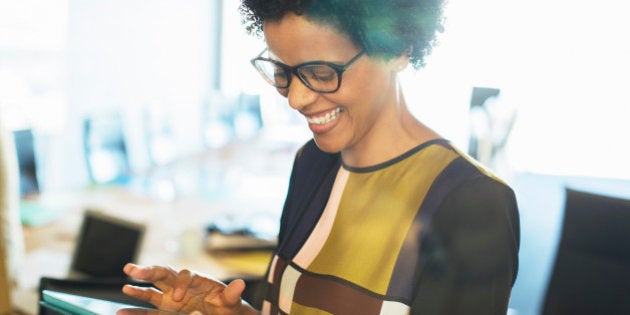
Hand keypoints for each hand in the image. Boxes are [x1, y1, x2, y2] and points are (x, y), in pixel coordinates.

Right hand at [122, 263, 257, 314]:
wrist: (222, 314)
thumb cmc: (227, 307)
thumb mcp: (231, 302)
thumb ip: (232, 294)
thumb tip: (240, 284)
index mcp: (198, 280)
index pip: (186, 276)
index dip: (181, 284)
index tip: (179, 298)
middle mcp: (182, 285)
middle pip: (163, 274)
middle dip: (149, 271)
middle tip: (132, 269)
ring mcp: (171, 297)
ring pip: (152, 288)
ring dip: (139, 286)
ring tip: (125, 282)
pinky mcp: (166, 309)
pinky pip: (149, 308)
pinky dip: (137, 308)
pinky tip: (121, 310)